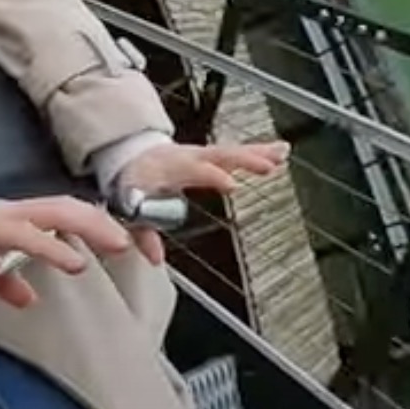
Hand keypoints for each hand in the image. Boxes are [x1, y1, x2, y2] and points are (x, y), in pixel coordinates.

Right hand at [0, 196, 132, 309]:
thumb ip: (4, 277)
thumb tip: (30, 298)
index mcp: (7, 218)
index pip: (59, 214)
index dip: (96, 224)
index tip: (129, 242)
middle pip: (49, 211)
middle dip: (88, 226)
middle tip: (120, 244)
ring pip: (14, 227)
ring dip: (45, 245)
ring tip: (74, 263)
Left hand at [113, 140, 288, 263]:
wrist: (127, 156)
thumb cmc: (131, 183)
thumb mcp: (128, 208)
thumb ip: (142, 233)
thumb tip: (155, 258)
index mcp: (164, 169)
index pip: (189, 170)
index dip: (210, 176)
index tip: (232, 184)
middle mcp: (184, 157)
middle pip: (215, 156)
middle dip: (241, 159)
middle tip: (266, 165)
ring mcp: (198, 155)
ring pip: (229, 152)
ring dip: (256, 154)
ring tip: (280, 156)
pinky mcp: (209, 156)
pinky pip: (236, 152)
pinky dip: (259, 150)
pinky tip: (281, 150)